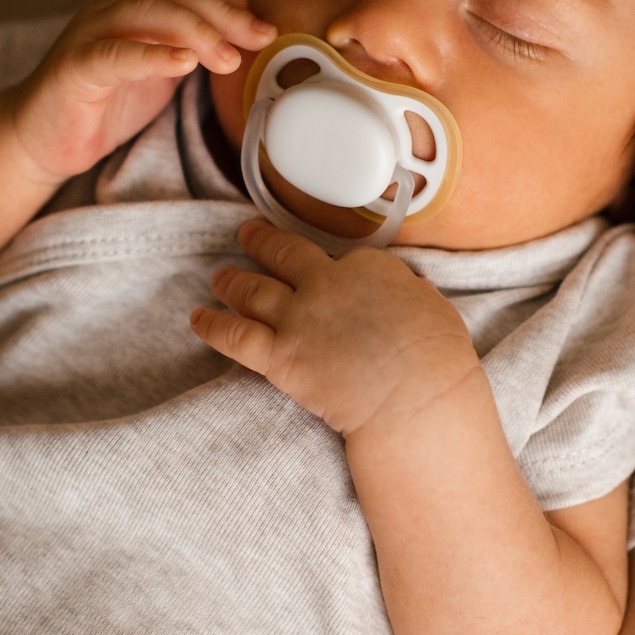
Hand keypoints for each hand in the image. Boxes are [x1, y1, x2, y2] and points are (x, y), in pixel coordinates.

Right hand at [4, 0, 309, 182]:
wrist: (48, 131)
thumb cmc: (130, 76)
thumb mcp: (194, 37)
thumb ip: (241, 5)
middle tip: (267, 30)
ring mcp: (99, 25)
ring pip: (154, 9)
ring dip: (199, 28)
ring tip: (233, 53)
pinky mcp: (77, 70)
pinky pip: (115, 55)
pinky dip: (151, 57)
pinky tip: (183, 65)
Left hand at [191, 219, 484, 436]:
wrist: (417, 398)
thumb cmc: (438, 362)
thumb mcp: (437, 311)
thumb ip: (415, 296)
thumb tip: (413, 292)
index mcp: (369, 268)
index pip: (338, 258)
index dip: (326, 264)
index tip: (318, 266)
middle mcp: (326, 283)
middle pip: (283, 254)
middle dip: (261, 242)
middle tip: (247, 235)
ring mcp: (299, 318)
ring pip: (251, 290)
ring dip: (231, 281)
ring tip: (218, 277)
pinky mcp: (279, 356)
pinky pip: (234, 335)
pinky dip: (211, 325)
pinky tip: (196, 319)